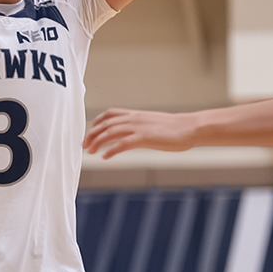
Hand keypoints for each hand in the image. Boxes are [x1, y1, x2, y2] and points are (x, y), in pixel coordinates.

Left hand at [83, 108, 199, 158]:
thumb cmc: (174, 128)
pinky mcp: (144, 138)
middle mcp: (134, 119)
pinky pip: (122, 144)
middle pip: (105, 124)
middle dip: (92, 134)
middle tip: (84, 145)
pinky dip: (111, 150)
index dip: (96, 123)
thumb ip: (139, 125)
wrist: (189, 127)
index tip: (89, 132)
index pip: (109, 114)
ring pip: (110, 133)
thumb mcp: (152, 122)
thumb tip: (132, 132)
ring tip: (91, 152)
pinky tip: (105, 157)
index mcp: (135, 114)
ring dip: (97, 143)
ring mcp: (138, 128)